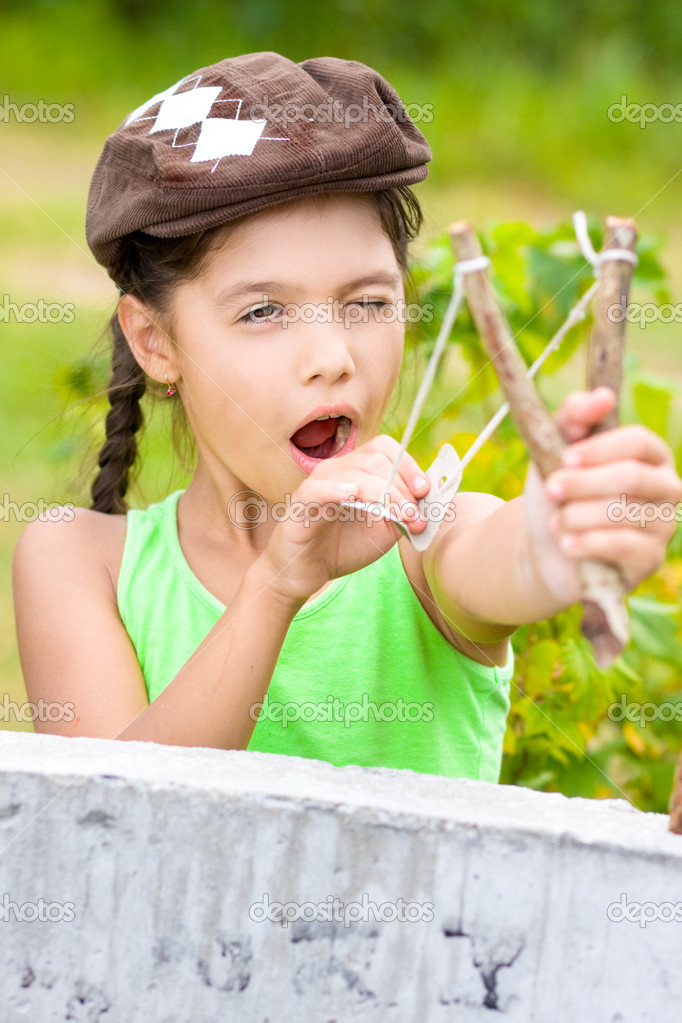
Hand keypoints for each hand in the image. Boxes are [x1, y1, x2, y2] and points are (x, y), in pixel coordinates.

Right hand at [261, 435, 430, 602]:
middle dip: (402, 487)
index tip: (425, 491)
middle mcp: (338, 470)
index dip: (409, 465)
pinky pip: (317, 489)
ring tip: (402, 518)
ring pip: (355, 474)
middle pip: (375, 459)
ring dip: (385, 495)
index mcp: (358, 470)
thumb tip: (431, 502)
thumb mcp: (383, 531)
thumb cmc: (343, 547)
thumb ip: (404, 514)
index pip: (385, 449)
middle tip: (415, 515)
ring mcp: (318, 483)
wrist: (306, 572)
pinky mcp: (301, 503)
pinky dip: (336, 489)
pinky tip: (351, 494)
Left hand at [522, 387, 681, 604]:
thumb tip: (603, 397)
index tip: (565, 457)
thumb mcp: (554, 449)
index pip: (638, 441)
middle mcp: (665, 487)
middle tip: (552, 489)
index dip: (601, 448)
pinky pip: (625, 546)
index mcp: (648, 455)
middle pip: (632, 477)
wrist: (547, 547)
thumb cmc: (558, 492)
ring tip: (555, 521)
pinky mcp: (650, 559)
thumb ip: (573, 417)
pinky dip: (588, 543)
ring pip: (625, 513)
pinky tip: (567, 544)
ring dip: (579, 515)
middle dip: (584, 483)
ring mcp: (662, 524)